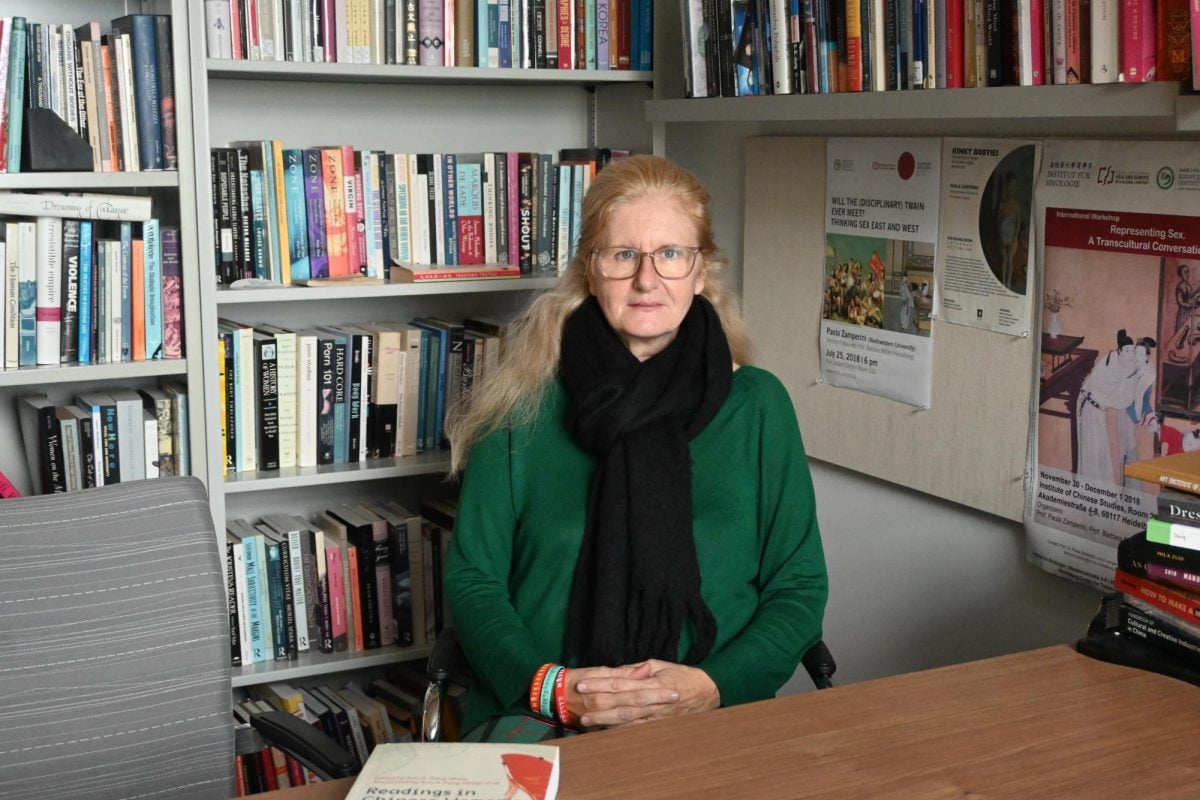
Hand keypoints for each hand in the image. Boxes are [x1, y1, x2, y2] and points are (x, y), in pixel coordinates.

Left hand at [570, 660, 719, 728]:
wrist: (708, 694)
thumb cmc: (683, 676)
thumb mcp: (662, 665)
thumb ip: (638, 669)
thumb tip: (618, 671)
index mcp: (654, 681)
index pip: (621, 681)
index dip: (601, 683)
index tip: (584, 684)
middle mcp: (654, 699)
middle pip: (622, 701)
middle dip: (599, 702)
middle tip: (580, 704)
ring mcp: (657, 715)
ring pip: (628, 719)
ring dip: (606, 720)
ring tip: (587, 720)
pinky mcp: (660, 726)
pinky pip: (638, 730)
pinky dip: (622, 731)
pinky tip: (607, 732)